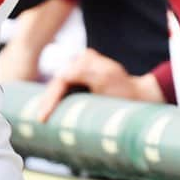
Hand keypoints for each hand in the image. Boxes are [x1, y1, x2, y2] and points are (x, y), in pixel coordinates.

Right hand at [37, 48, 164, 120]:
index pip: (62, 79)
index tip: (44, 115)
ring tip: (41, 117)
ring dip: (50, 101)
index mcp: (86, 59)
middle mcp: (82, 62)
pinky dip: (58, 101)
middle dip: (47, 101)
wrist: (138, 98)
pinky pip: (66, 91)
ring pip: (59, 87)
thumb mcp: (106, 80)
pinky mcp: (82, 82)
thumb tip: (63, 73)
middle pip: (58, 82)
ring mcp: (81, 71)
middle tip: (40, 119)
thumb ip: (85, 73)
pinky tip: (49, 113)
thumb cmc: (125, 91)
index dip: (51, 98)